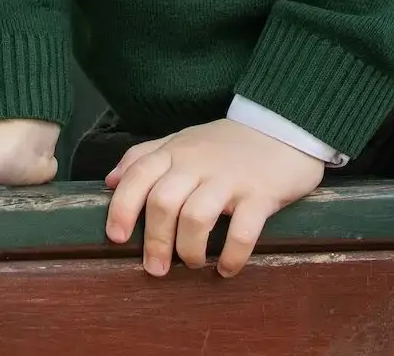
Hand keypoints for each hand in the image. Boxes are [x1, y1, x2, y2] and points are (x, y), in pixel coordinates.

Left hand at [104, 118, 325, 277]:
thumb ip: (144, 156)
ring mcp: (230, 178)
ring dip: (188, 250)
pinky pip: (242, 231)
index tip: (116, 238)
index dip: (121, 208)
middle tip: (155, 268)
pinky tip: (225, 268)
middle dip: (154, 242)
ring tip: (192, 263)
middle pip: (163, 203)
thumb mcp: (182, 140)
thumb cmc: (226, 143)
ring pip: (196, 218)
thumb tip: (109, 181)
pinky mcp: (261, 194)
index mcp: (176, 151)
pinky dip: (231, 256)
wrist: (284, 126)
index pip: (138, 176)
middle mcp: (199, 163)